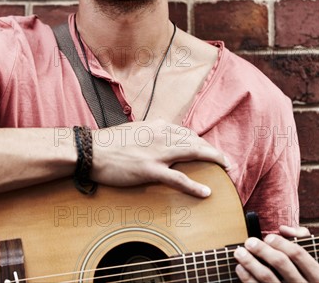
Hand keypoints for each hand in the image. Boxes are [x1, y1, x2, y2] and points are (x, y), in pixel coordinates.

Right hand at [90, 119, 228, 196]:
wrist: (91, 150)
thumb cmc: (109, 143)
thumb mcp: (134, 132)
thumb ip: (150, 135)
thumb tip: (159, 139)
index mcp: (157, 126)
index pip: (186, 133)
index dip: (200, 142)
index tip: (208, 150)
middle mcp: (161, 135)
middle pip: (195, 141)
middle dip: (213, 151)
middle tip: (226, 161)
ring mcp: (157, 153)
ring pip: (193, 153)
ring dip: (214, 160)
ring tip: (227, 168)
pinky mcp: (150, 170)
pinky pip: (178, 179)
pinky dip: (194, 186)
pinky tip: (207, 191)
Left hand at [234, 225, 318, 282]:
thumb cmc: (306, 276)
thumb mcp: (312, 261)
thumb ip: (301, 239)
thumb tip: (284, 229)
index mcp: (316, 275)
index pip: (298, 253)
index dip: (282, 243)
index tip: (268, 237)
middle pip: (281, 263)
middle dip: (263, 250)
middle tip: (249, 242)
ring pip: (268, 277)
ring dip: (250, 262)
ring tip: (240, 252)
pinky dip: (247, 277)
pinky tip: (240, 268)